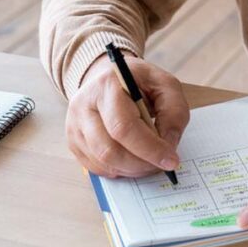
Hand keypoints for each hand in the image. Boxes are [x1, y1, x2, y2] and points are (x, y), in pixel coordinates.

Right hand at [65, 54, 189, 177]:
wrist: (108, 76)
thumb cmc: (139, 81)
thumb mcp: (165, 85)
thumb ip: (174, 111)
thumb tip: (168, 145)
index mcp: (107, 85)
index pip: (124, 126)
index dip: (149, 148)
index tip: (171, 160)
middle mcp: (83, 105)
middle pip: (109, 149)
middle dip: (141, 164)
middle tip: (161, 165)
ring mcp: (74, 124)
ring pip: (102, 161)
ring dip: (131, 169)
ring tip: (148, 162)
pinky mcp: (73, 140)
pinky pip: (95, 167)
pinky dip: (118, 170)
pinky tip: (132, 160)